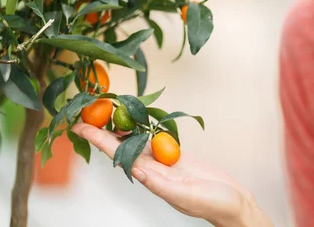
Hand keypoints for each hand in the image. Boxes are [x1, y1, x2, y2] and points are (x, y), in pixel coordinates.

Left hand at [71, 123, 272, 226]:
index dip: (98, 140)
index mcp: (152, 179)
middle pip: (122, 145)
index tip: (79, 127)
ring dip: (120, 126)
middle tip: (85, 112)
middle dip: (102, 129)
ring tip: (104, 110)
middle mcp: (153, 169)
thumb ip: (162, 184)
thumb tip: (138, 171)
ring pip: (137, 140)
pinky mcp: (178, 156)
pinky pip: (156, 138)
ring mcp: (165, 162)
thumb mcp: (186, 195)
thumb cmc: (213, 203)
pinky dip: (143, 127)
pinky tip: (136, 119)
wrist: (234, 204)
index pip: (118, 155)